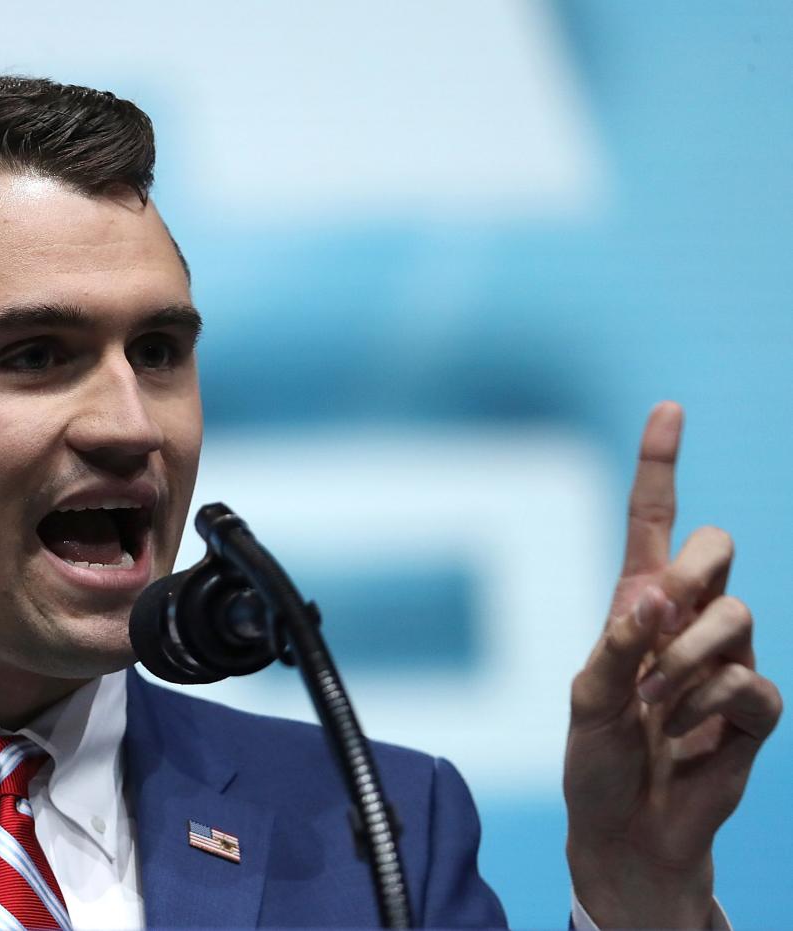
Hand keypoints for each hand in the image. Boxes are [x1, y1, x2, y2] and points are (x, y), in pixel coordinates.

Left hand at [564, 401, 781, 928]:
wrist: (628, 827)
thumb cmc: (596, 757)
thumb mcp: (586, 699)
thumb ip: (615, 647)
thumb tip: (652, 600)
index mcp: (636, 602)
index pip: (652, 520)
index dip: (661, 464)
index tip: (668, 408)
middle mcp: (686, 620)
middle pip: (715, 549)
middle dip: (693, 574)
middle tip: (657, 620)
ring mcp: (726, 659)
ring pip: (735, 616)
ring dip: (687, 662)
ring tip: (657, 707)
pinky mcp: (755, 706)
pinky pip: (753, 682)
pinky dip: (713, 707)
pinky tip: (691, 735)